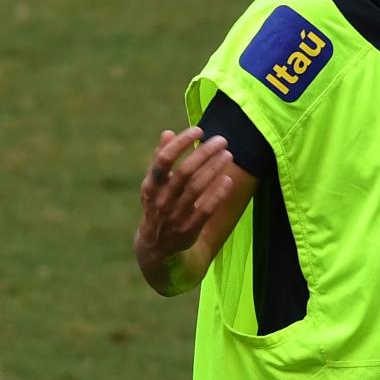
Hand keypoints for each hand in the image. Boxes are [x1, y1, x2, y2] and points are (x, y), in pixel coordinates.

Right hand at [137, 127, 233, 260]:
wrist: (157, 249)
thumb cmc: (159, 207)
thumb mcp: (155, 186)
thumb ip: (160, 160)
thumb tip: (167, 132)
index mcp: (150, 187)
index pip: (163, 160)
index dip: (181, 143)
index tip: (199, 130)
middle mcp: (161, 201)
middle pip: (184, 173)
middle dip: (204, 154)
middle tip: (222, 140)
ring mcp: (174, 216)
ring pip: (196, 189)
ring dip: (214, 170)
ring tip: (229, 155)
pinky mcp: (188, 230)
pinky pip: (205, 210)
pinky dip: (217, 194)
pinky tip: (228, 180)